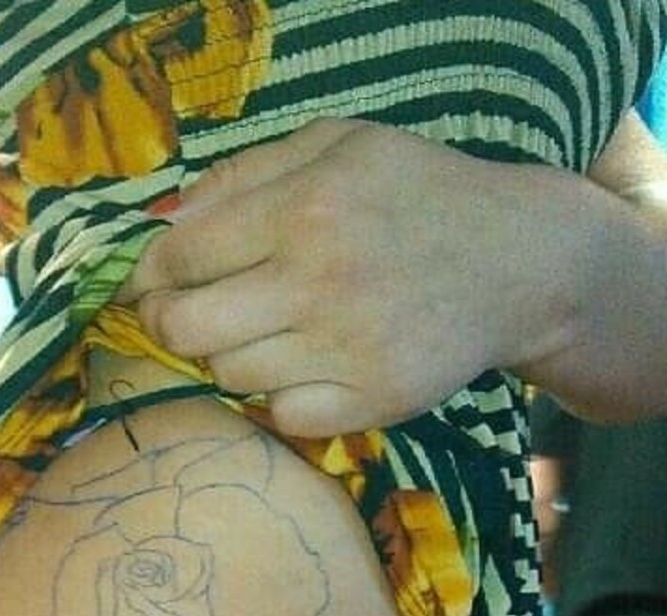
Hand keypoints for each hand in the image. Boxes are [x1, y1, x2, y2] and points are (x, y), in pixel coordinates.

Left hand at [130, 118, 565, 435]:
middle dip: (168, 322)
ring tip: (266, 330)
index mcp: (303, 209)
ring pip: (229, 375)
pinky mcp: (371, 402)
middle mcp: (318, 283)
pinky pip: (282, 416)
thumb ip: (246, 174)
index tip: (151, 281)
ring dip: (231, 355)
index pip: (180, 257)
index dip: (150, 273)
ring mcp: (345, 350)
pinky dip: (280, 396)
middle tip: (184, 316)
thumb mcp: (338, 147)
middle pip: (185, 328)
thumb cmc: (417, 194)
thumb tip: (163, 223)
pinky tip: (304, 368)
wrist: (517, 264)